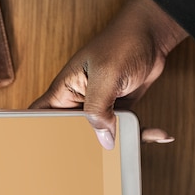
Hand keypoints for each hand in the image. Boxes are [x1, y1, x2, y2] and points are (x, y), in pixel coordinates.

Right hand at [31, 0, 187, 148]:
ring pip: (99, 134)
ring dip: (118, 142)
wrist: (152, 34)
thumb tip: (104, 139)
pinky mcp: (116, 108)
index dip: (35, 133)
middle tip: (98, 160)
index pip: (38, 115)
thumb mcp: (106, 76)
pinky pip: (122, 127)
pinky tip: (158, 133)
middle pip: (70, 133)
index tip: (41, 152)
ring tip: (134, 147)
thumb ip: (98, 109)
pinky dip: (140, 132)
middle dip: (82, 148)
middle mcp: (77, 100)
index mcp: (63, 91)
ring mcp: (97, 105)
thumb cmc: (123, 43)